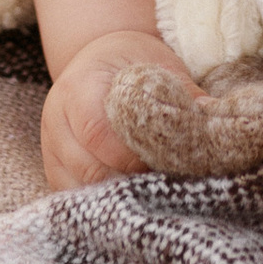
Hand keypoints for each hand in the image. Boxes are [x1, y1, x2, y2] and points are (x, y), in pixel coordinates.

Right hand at [41, 27, 194, 190]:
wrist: (95, 62)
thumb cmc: (130, 62)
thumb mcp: (156, 63)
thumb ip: (181, 90)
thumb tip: (211, 115)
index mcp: (78, 87)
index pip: (97, 132)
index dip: (133, 152)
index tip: (168, 158)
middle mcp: (55, 121)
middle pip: (92, 168)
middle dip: (133, 178)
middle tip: (170, 178)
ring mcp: (51, 151)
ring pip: (84, 189)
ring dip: (122, 194)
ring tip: (156, 187)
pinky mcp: (55, 172)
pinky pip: (78, 199)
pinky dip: (107, 202)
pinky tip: (136, 195)